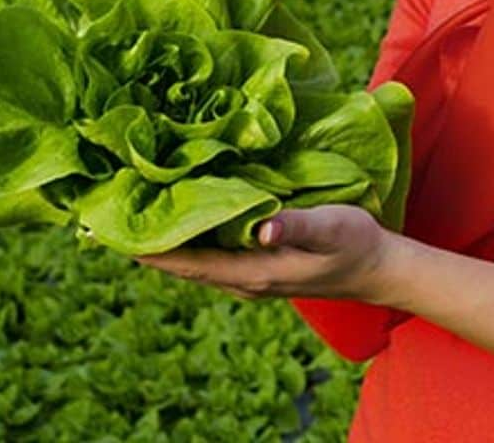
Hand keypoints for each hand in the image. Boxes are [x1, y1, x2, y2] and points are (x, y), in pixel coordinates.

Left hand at [135, 204, 388, 302]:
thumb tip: (262, 226)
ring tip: (140, 212)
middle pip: (185, 265)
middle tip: (116, 212)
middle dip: (151, 242)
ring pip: (197, 261)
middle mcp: (245, 281)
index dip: (151, 250)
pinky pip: (214, 256)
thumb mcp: (332, 227)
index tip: (115, 231)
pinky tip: (188, 218)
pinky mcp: (260, 266)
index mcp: (255, 273)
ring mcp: (251, 277)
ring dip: (170, 241)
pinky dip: (193, 239)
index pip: (189, 264)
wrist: (378, 268)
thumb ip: (298, 225)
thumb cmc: (356, 243)